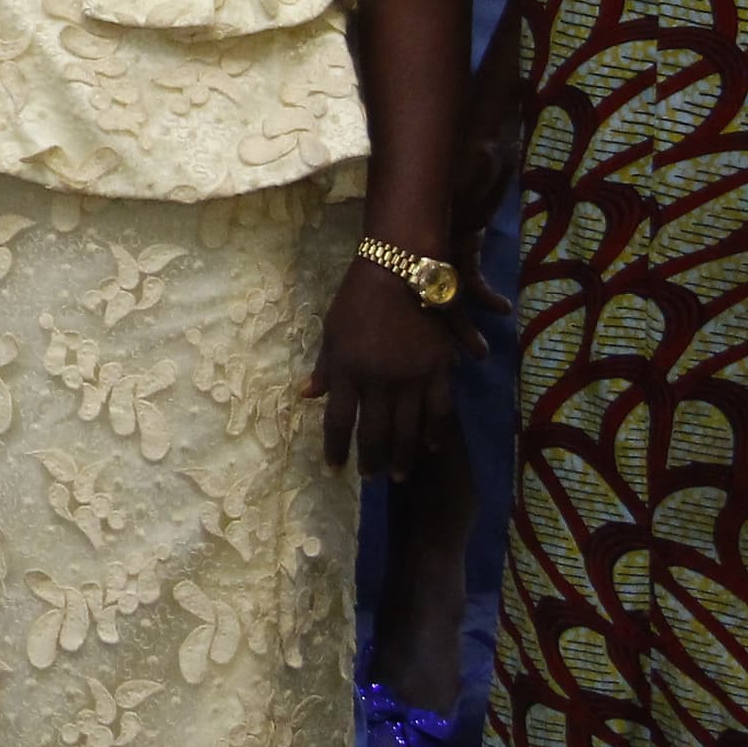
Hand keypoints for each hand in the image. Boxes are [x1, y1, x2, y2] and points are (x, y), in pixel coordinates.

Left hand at [309, 259, 456, 479]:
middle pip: (374, 434)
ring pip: (408, 431)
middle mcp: (378, 381)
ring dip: (402, 458)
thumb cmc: (359, 297)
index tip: (334, 469)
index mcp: (347, 371)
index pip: (339, 422)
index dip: (336, 449)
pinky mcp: (440, 370)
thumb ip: (325, 367)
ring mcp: (411, 378)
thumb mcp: (332, 330)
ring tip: (398, 475)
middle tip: (370, 478)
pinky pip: (440, 412)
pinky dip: (435, 434)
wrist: (401, 268)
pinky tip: (430, 449)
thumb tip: (307, 396)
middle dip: (371, 461)